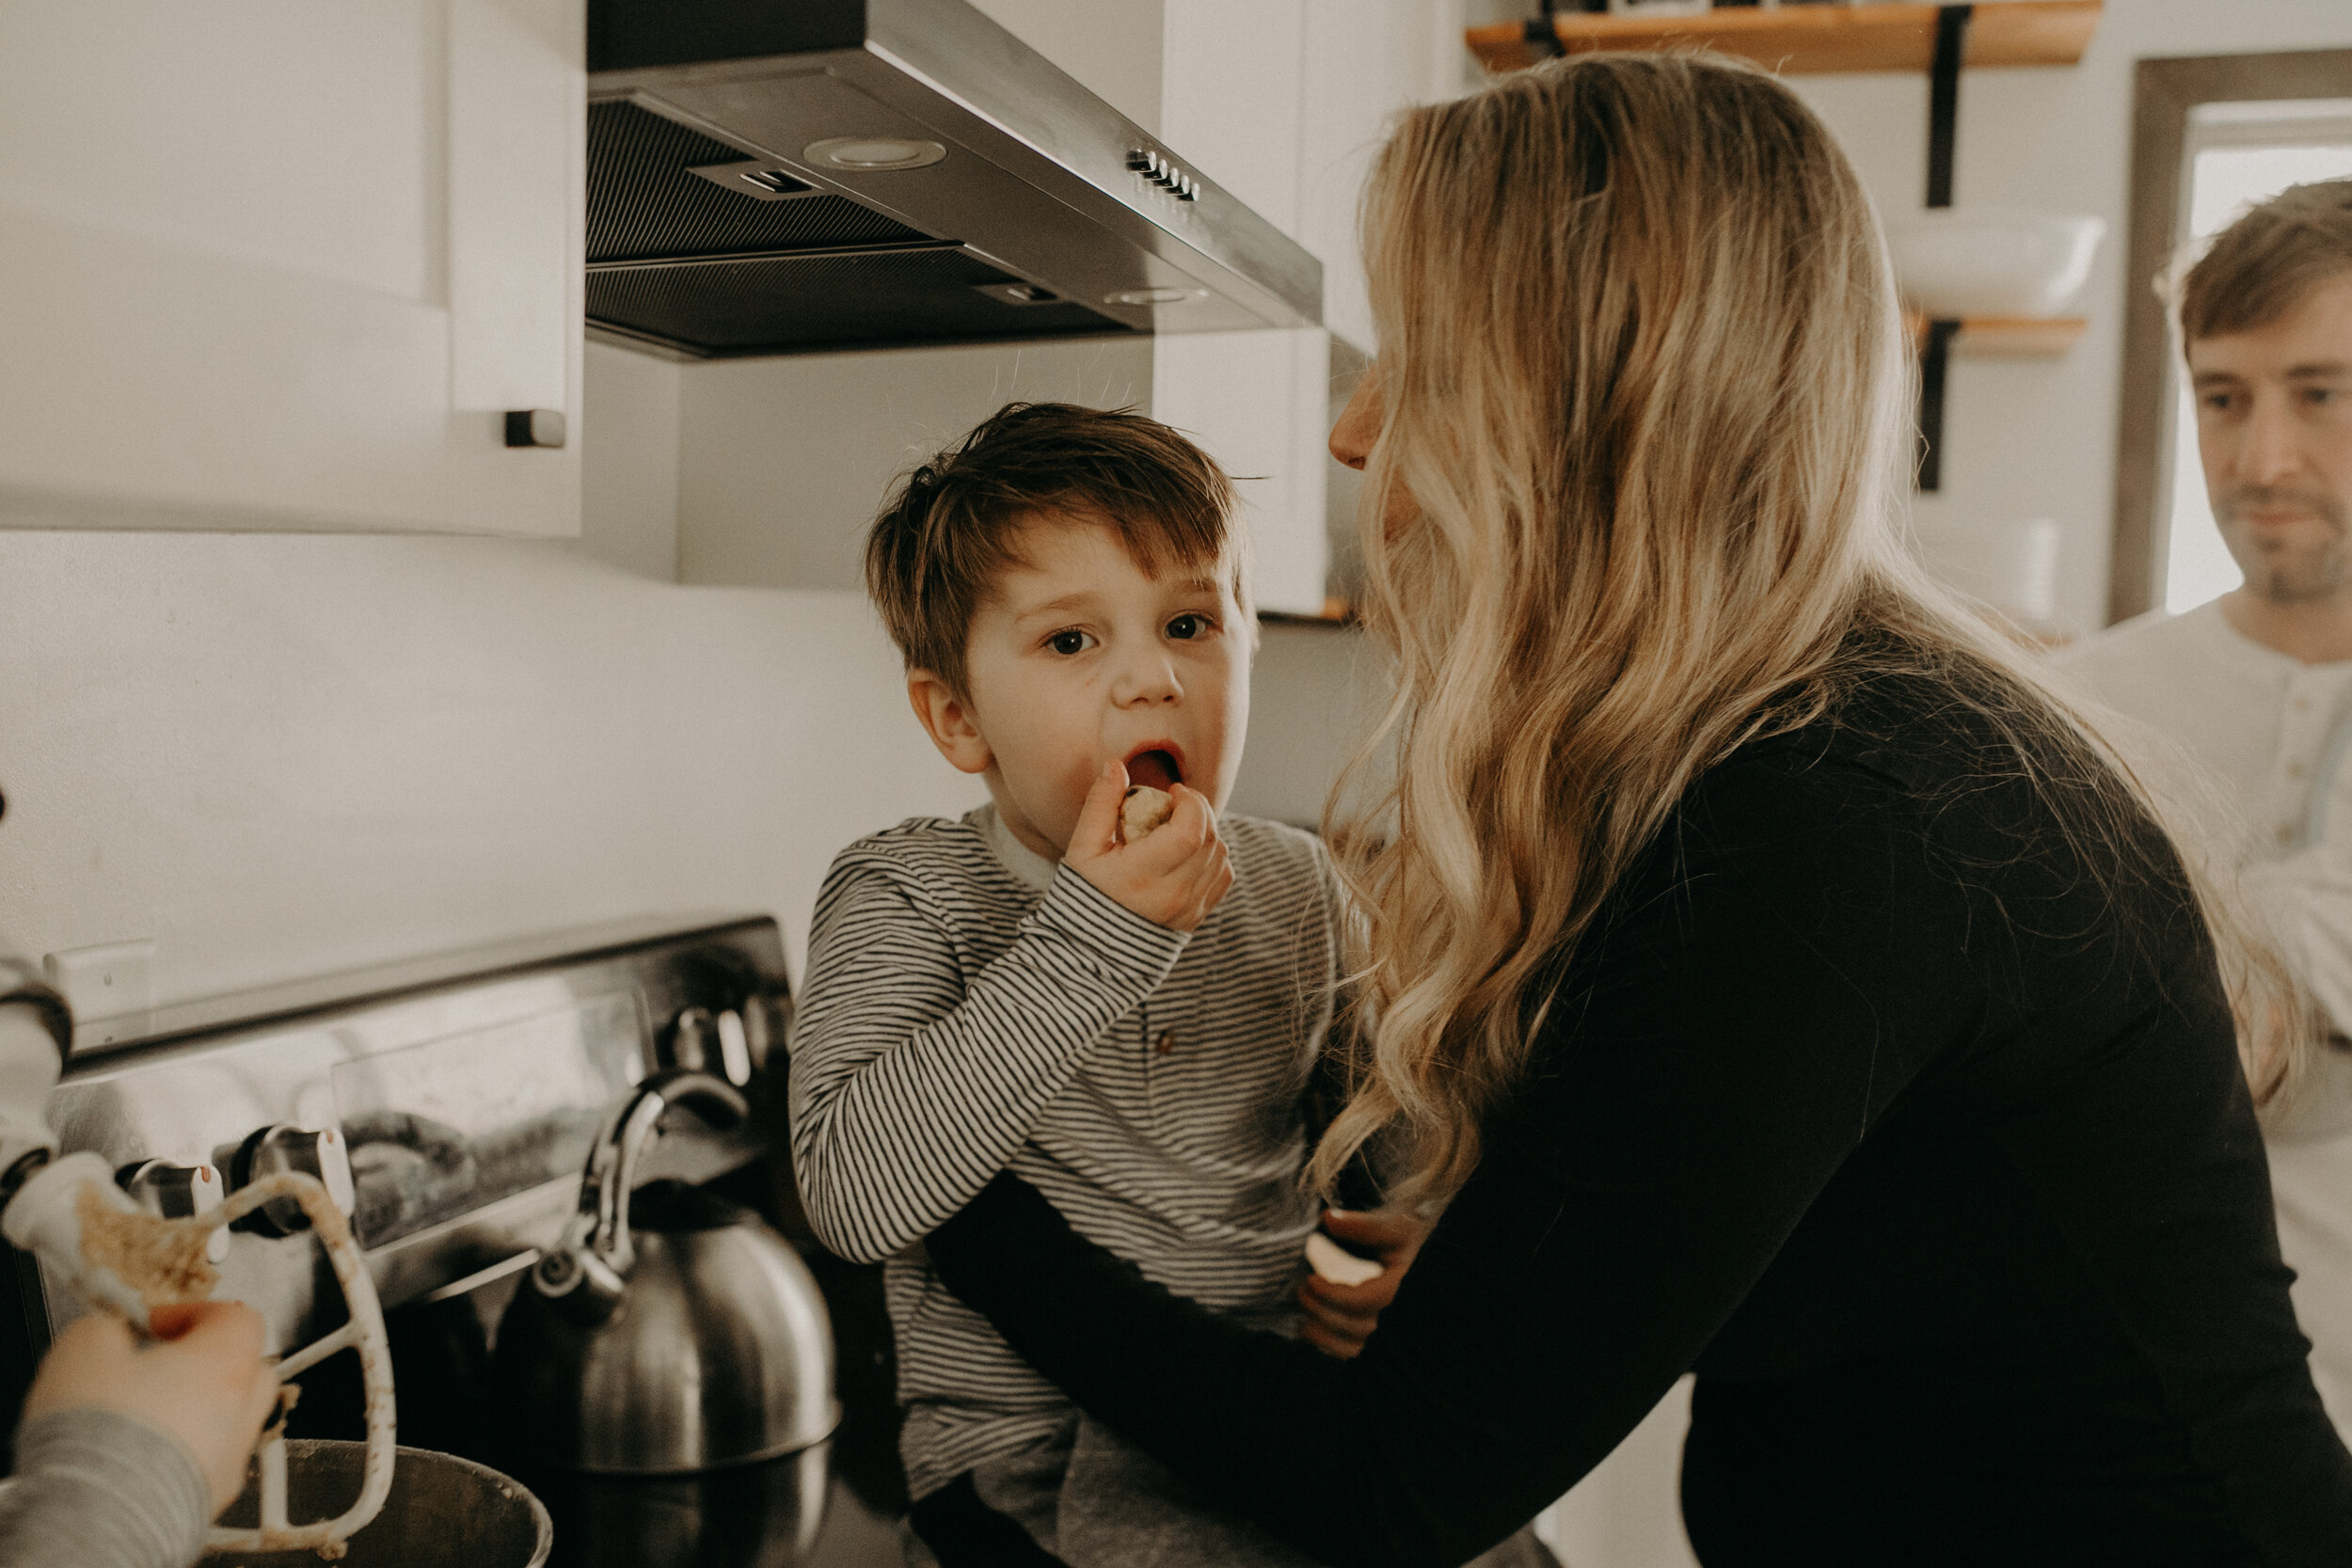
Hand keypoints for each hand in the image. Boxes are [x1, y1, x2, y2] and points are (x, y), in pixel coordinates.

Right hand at [24, 1301, 280, 1514]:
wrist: (96, 1515)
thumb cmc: (99, 1433)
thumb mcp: (84, 1348)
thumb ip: (105, 1328)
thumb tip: (108, 1332)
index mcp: (227, 1363)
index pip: (239, 1318)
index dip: (194, 1314)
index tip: (158, 1325)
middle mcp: (243, 1411)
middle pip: (247, 1370)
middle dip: (206, 1363)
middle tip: (160, 1367)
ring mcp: (231, 1459)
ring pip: (228, 1422)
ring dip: (194, 1413)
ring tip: (143, 1416)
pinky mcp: (210, 1499)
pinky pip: (207, 1465)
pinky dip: (182, 1455)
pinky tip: (140, 1457)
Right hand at [1062, 760, 1232, 932]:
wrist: (1096, 945)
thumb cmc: (1087, 891)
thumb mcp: (1084, 847)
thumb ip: (1101, 804)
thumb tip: (1115, 764)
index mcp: (1142, 876)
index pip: (1189, 833)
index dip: (1190, 803)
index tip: (1174, 792)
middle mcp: (1172, 895)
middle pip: (1210, 840)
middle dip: (1200, 810)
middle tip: (1180, 801)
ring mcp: (1189, 908)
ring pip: (1221, 855)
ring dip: (1208, 831)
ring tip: (1182, 825)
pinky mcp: (1198, 916)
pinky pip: (1224, 875)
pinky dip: (1215, 855)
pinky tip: (1191, 850)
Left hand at [1297, 1207, 1428, 1358]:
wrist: (1448, 1269)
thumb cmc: (1422, 1248)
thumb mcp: (1398, 1230)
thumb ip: (1363, 1227)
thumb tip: (1328, 1219)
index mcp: (1406, 1293)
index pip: (1359, 1300)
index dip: (1329, 1293)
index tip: (1310, 1280)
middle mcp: (1404, 1323)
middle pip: (1352, 1327)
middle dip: (1320, 1310)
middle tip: (1302, 1291)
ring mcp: (1400, 1343)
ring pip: (1353, 1350)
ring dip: (1323, 1335)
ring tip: (1304, 1319)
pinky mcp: (1393, 1354)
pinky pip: (1359, 1360)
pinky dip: (1335, 1351)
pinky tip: (1320, 1335)